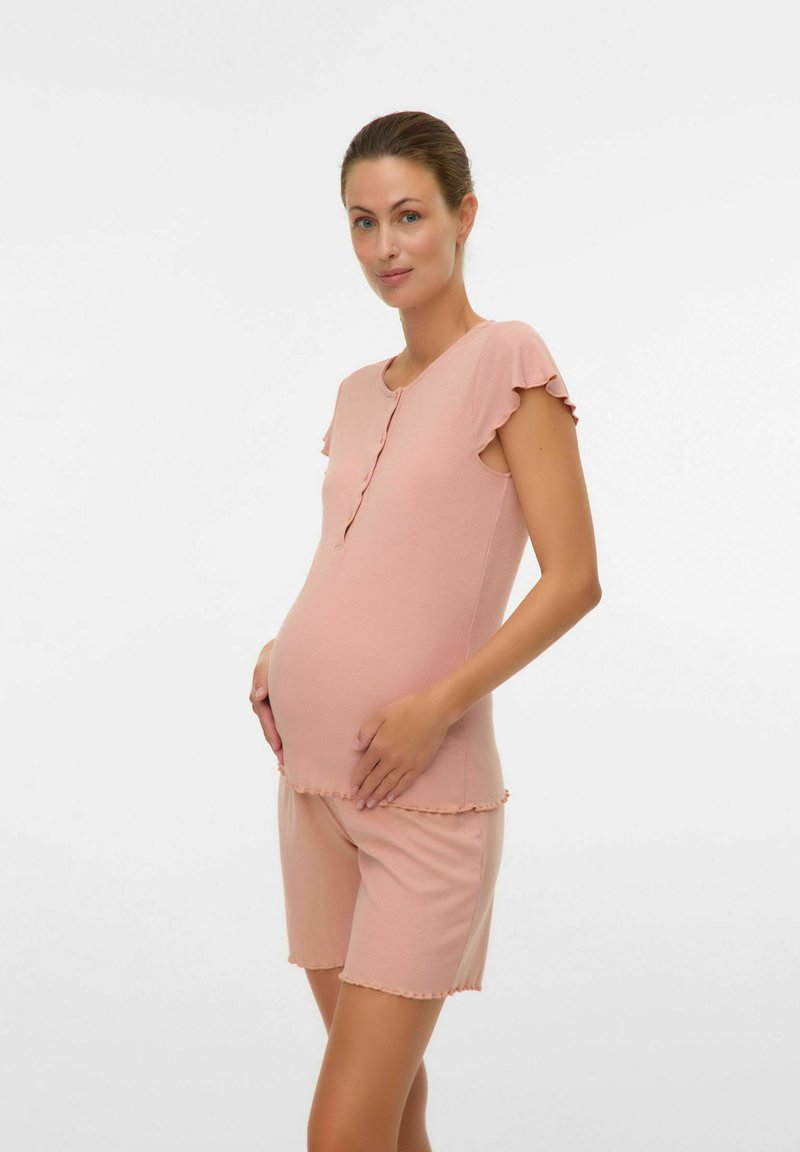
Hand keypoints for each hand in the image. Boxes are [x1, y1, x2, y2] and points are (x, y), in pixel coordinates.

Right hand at [250, 640, 283, 767]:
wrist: (285, 649)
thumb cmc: (276, 653)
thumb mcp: (267, 660)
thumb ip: (261, 675)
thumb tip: (258, 696)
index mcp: (259, 693)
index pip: (264, 716)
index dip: (271, 732)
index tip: (278, 747)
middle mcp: (261, 702)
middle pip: (267, 726)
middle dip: (275, 743)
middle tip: (284, 761)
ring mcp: (269, 704)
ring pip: (272, 725)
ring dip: (278, 741)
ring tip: (287, 759)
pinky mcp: (277, 705)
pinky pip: (279, 721)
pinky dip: (283, 733)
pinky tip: (290, 745)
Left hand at [349, 691, 450, 809]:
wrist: (434, 711)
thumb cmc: (406, 709)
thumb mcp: (380, 714)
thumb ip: (366, 731)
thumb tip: (355, 747)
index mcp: (379, 746)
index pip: (364, 768)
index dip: (357, 781)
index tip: (352, 791)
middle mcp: (391, 759)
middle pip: (374, 780)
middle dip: (365, 794)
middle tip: (358, 806)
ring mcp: (406, 764)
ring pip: (388, 784)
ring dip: (378, 796)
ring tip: (370, 806)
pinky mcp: (419, 766)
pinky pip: (405, 783)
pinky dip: (396, 792)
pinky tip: (390, 799)